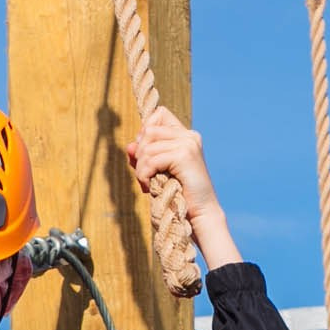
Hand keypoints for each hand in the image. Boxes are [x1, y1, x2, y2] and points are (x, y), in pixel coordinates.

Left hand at [126, 108, 218, 223]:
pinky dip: (144, 175)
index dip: (145, 131)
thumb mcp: (157, 172)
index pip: (159, 114)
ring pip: (148, 147)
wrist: (199, 214)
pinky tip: (149, 187)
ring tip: (146, 183)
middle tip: (144, 175)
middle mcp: (189, 136)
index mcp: (186, 136)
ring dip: (140, 168)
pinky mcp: (184, 155)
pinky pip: (152, 160)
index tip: (145, 154)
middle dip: (140, 154)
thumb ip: (144, 157)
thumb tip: (129, 146)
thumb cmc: (178, 195)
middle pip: (149, 130)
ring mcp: (188, 144)